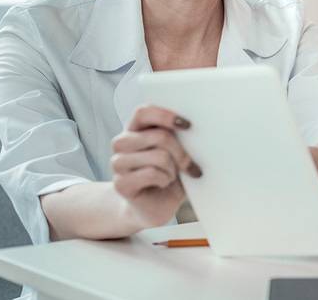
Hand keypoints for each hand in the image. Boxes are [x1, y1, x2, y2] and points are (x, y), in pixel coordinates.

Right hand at [110, 106, 200, 228]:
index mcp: (136, 129)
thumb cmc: (170, 175)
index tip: (188, 125)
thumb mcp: (177, 153)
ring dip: (173, 169)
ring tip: (170, 176)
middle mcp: (123, 142)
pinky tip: (162, 183)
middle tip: (189, 166)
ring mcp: (118, 163)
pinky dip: (165, 180)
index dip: (166, 116)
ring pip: (159, 156)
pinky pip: (152, 173)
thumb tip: (199, 130)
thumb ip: (180, 138)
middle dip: (181, 152)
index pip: (144, 112)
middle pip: (159, 136)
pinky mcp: (120, 183)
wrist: (154, 207)